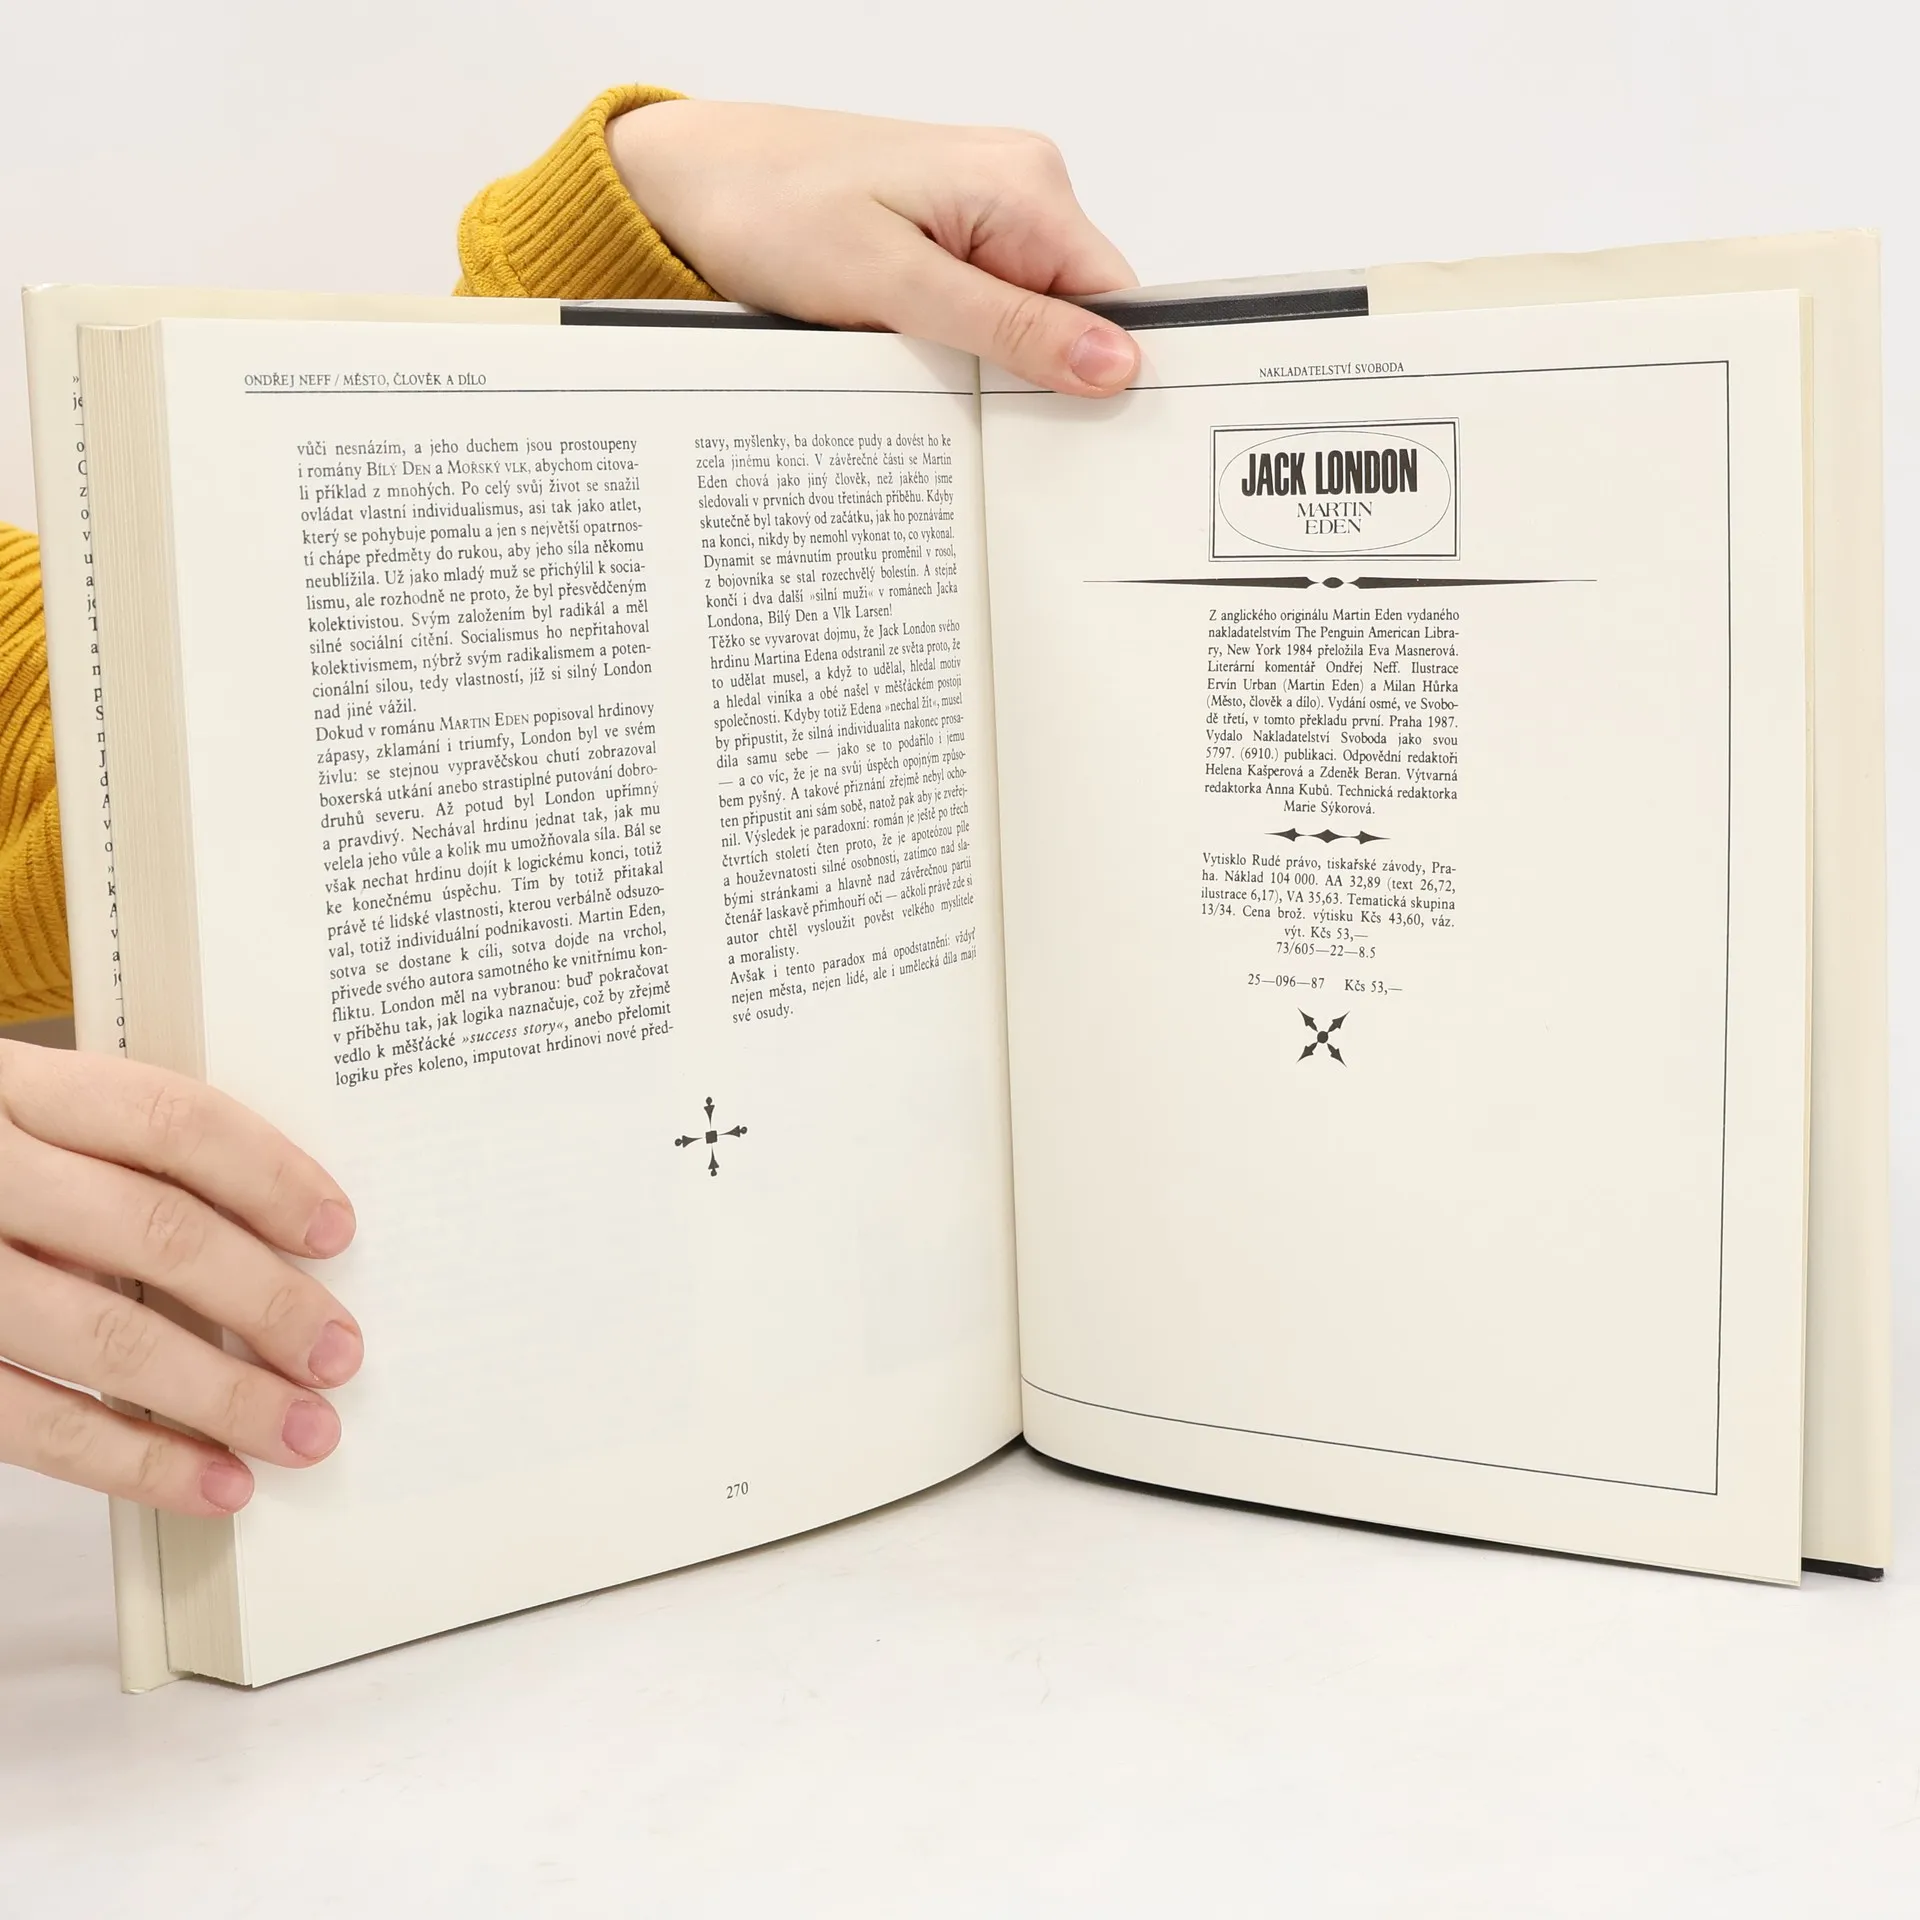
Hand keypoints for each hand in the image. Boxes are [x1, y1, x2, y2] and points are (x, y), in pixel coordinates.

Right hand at [0, 1041, 359, 1514]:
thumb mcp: (16, 1124)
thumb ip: (110, 1162)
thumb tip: (274, 1241)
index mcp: (8, 1088)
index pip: (167, 1121)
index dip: (268, 1175)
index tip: (337, 1231)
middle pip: (151, 1232)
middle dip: (266, 1302)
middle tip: (340, 1354)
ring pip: (103, 1336)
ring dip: (221, 1395)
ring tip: (299, 1433)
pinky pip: (31, 1422)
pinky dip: (134, 1460)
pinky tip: (210, 1485)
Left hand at [609, 100, 1141, 396]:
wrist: (687, 182)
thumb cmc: (770, 208)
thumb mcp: (893, 283)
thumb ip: (1008, 327)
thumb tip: (1113, 363)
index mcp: (1024, 184)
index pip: (1115, 301)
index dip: (1107, 375)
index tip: (1083, 440)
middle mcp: (1017, 186)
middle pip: (1077, 315)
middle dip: (1045, 380)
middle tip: (994, 437)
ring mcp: (981, 211)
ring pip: (1029, 322)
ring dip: (995, 370)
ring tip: (939, 394)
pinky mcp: (945, 236)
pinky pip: (985, 310)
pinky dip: (962, 351)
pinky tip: (923, 370)